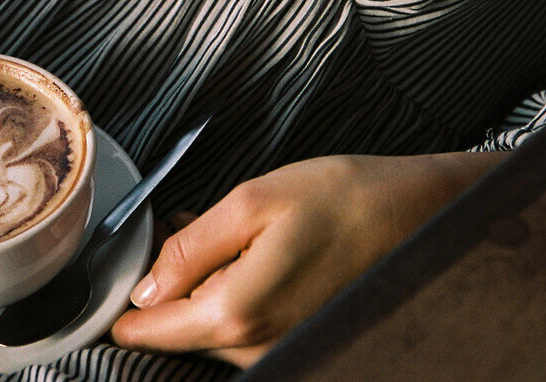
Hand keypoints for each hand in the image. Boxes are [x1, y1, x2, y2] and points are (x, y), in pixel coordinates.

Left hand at [111, 151, 504, 367]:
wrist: (423, 216)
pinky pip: (245, 320)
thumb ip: (190, 247)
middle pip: (179, 324)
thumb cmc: (344, 199)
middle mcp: (258, 344)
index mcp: (237, 312)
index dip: (126, 300)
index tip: (121, 269)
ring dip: (207, 278)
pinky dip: (237, 286)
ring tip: (235, 230)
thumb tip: (146, 286)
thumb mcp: (252, 202)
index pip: (151, 330)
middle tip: (189, 223)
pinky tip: (257, 248)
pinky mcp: (299, 339)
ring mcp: (282, 346)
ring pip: (211, 321)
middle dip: (173, 276)